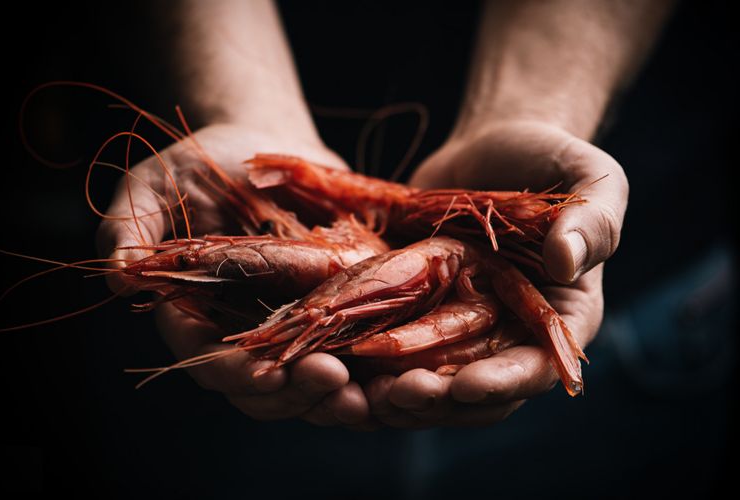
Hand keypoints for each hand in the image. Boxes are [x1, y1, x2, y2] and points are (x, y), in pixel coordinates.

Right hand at [97, 123, 371, 426]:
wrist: (264, 145)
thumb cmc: (198, 165)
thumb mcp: (153, 187)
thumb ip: (127, 228)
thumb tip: (116, 278)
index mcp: (196, 315)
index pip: (207, 361)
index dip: (235, 375)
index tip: (269, 374)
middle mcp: (244, 330)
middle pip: (265, 387)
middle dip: (297, 395)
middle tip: (333, 386)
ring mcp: (292, 322)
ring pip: (310, 379)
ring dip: (337, 395)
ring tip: (368, 396)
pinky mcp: (334, 306)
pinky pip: (352, 348)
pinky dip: (371, 366)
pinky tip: (395, 371)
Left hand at [365, 120, 627, 426]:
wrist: (487, 151)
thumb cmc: (548, 160)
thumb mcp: (590, 178)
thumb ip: (593, 219)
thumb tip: (567, 261)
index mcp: (556, 319)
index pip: (535, 368)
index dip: (500, 384)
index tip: (462, 386)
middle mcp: (506, 335)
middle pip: (474, 393)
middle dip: (436, 400)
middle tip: (396, 395)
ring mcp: (457, 327)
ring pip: (427, 383)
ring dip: (394, 396)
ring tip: (359, 393)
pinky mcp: (415, 311)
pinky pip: (391, 351)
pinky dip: (366, 366)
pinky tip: (335, 365)